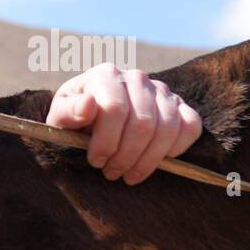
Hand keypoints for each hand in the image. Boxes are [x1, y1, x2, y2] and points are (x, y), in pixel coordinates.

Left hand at [45, 63, 202, 183]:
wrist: (92, 116)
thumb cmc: (73, 119)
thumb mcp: (59, 117)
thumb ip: (68, 112)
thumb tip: (88, 105)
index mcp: (105, 75)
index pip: (115, 110)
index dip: (106, 142)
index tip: (96, 161)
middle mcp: (136, 78)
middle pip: (142, 123)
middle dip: (126, 156)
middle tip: (111, 173)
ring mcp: (161, 90)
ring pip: (167, 129)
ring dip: (148, 160)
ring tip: (128, 174)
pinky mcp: (180, 105)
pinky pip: (190, 126)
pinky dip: (177, 148)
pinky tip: (157, 160)